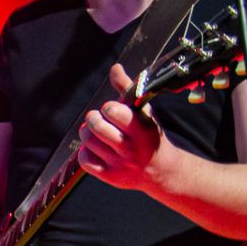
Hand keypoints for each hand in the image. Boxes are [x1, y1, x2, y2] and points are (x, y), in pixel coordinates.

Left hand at [76, 63, 175, 193]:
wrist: (161, 170)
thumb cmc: (148, 134)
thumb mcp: (144, 111)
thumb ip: (128, 89)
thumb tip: (115, 68)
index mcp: (142, 128)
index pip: (114, 112)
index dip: (108, 108)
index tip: (112, 110)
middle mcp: (131, 148)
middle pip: (97, 127)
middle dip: (94, 118)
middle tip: (99, 119)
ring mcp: (120, 164)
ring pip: (89, 142)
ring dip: (88, 133)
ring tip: (96, 132)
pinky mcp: (110, 177)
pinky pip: (85, 161)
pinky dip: (85, 152)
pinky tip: (95, 148)